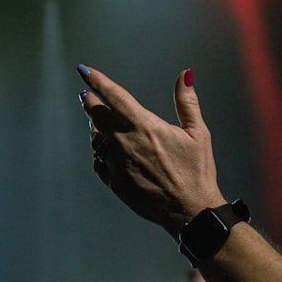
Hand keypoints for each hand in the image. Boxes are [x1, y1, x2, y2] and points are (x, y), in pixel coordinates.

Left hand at [77, 65, 225, 238]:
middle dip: (90, 102)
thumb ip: (187, 102)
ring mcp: (117, 164)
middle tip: (88, 95)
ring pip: (96, 139)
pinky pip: (99, 161)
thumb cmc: (197, 172)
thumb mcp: (198, 133)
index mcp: (145, 127)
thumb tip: (184, 75)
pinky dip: (101, 152)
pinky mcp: (114, 182)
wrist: (189, 210)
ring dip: (96, 128)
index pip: (114, 97)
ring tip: (101, 123)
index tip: (84, 70)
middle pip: (96, 115)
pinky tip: (109, 150)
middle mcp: (126, 143)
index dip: (97, 81)